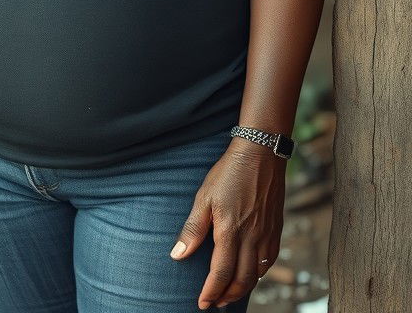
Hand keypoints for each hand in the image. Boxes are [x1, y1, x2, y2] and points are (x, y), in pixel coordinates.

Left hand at [171, 140, 285, 308]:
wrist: (260, 156)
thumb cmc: (228, 173)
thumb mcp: (204, 197)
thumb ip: (193, 229)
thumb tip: (177, 255)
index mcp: (230, 232)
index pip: (220, 273)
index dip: (211, 292)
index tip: (202, 304)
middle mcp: (252, 239)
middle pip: (241, 280)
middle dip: (227, 296)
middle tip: (214, 303)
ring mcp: (267, 236)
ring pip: (257, 275)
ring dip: (243, 288)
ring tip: (229, 293)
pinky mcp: (276, 230)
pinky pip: (269, 262)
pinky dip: (258, 274)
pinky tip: (250, 273)